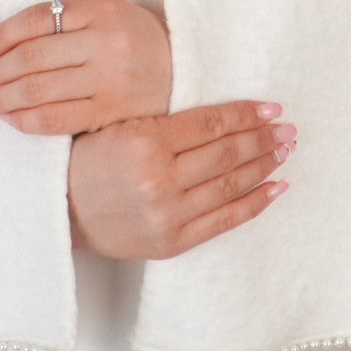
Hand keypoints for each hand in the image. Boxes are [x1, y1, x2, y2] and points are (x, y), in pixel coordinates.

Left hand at [0, 0, 172, 134]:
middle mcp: (105, 43)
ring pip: (36, 90)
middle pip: (29, 58)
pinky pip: (54, 119)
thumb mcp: (108, 15)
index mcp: (101, 10)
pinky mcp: (111, 113)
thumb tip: (2, 47)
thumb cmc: (138, 42)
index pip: (34, 19)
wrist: (187, 71)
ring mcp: (109, 80)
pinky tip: (9, 120)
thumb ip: (65, 22)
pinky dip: (23, 121)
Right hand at [67, 100, 296, 259]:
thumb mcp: (123, 127)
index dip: (246, 115)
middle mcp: (159, 179)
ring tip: (285, 151)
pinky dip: (255, 203)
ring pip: (230, 184)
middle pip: (226, 153)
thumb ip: (170, 123)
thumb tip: (228, 115)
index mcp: (145, 141)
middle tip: (288, 129)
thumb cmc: (90, 161)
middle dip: (263, 138)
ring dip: (264, 165)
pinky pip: (225, 221)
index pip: (210, 124)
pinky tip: (276, 188)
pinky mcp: (173, 242)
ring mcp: (168, 215)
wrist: (62, 210)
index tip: (271, 108)